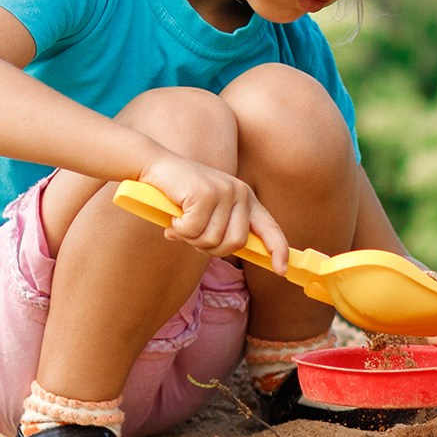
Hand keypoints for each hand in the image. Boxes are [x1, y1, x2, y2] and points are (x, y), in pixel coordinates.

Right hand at [134, 153, 290, 266]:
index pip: (270, 228)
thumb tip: (226, 251)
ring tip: (181, 222)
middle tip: (192, 236)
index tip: (281, 270)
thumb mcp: (208, 211)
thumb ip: (220, 230)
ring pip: (213, 240)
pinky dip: (179, 229)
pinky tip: (174, 215)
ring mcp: (224, 192)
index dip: (278, 250)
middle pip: (236, 243)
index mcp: (245, 199)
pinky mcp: (205, 194)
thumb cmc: (181, 194)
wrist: (155, 166)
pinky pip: (193, 230)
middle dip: (212, 249)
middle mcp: (240, 193)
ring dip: (191, 239)